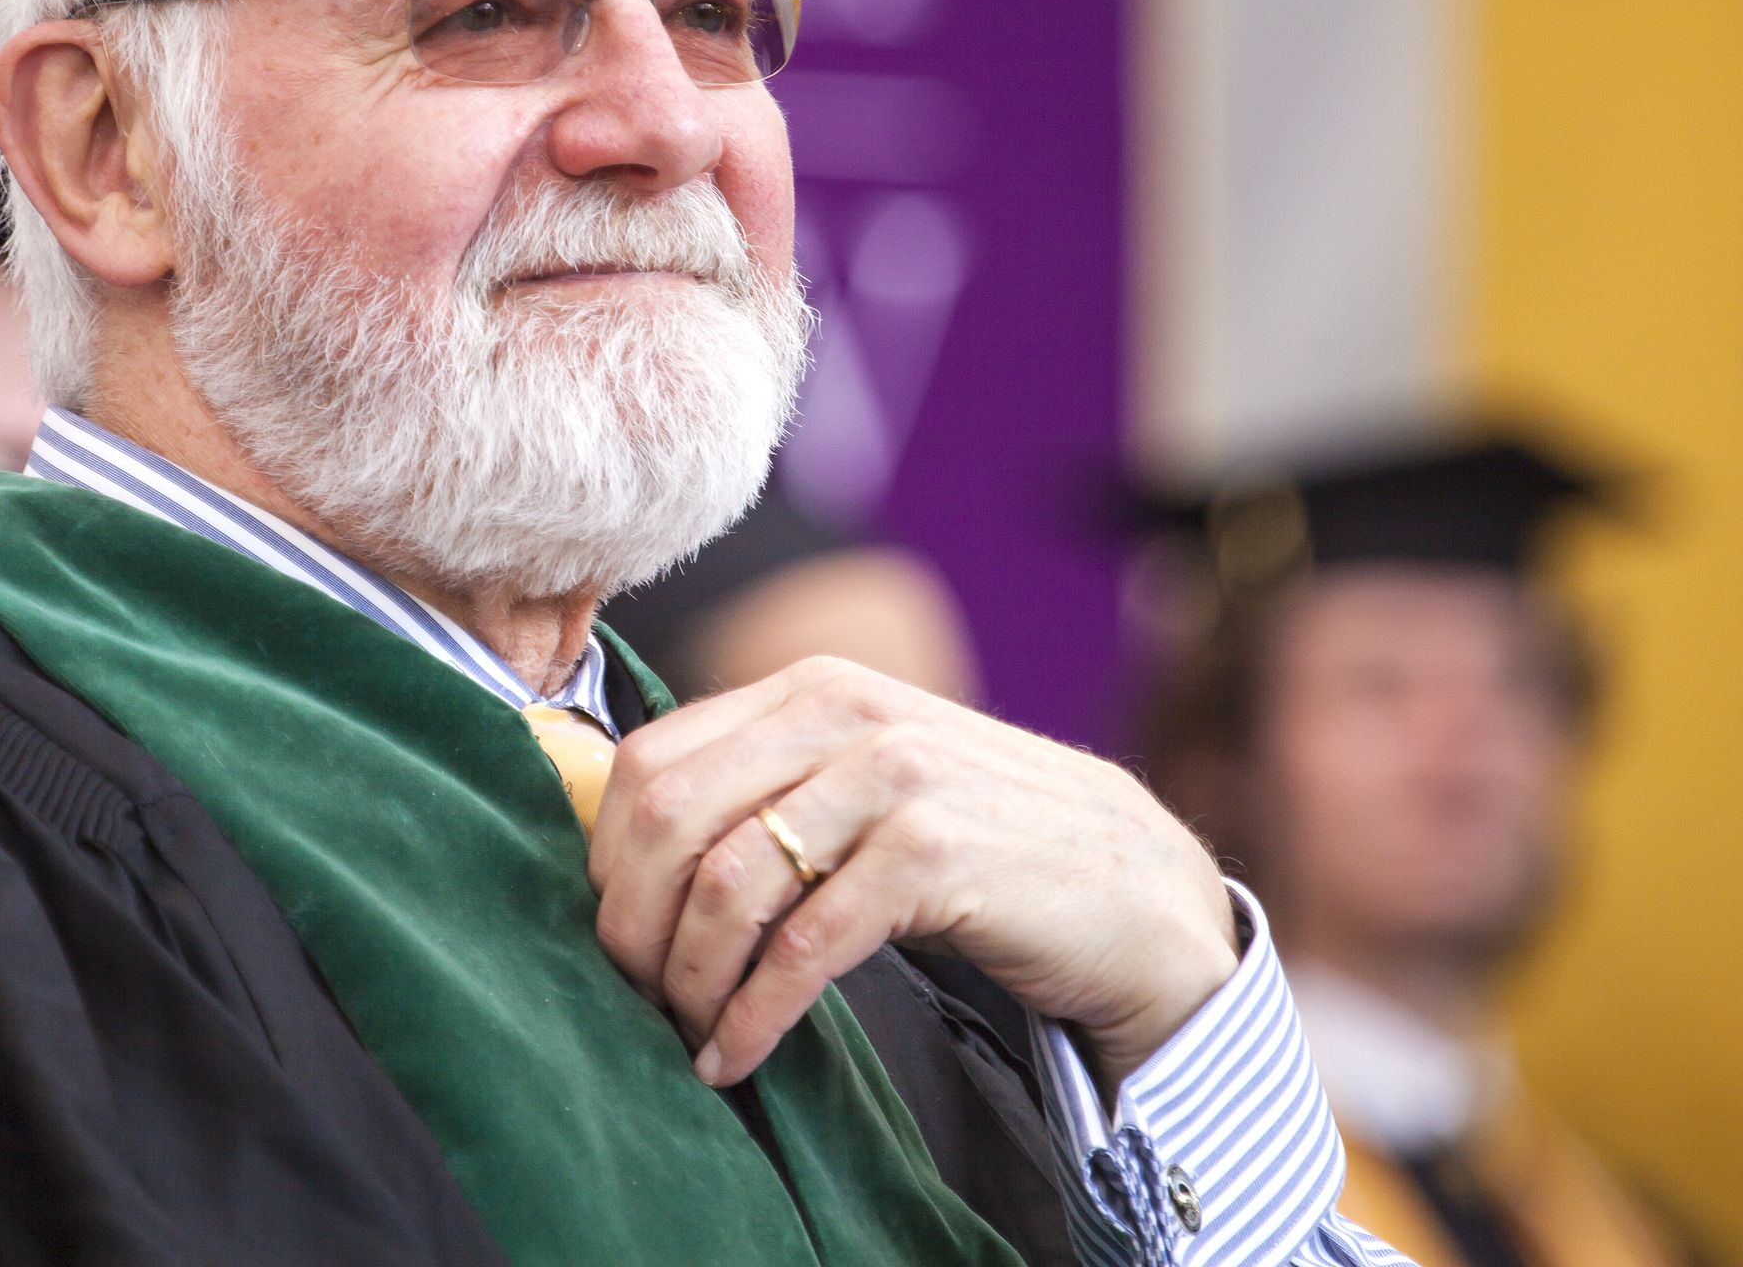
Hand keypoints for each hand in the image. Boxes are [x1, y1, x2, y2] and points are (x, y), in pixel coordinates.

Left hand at [586, 656, 1237, 1089]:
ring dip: (688, 978)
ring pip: (726, 882)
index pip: (651, 757)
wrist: (1133, 887)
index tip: (614, 931)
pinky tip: (734, 1055)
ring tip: (687, 1030)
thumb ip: (771, 789)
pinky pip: (804, 946)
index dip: (609, 858)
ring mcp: (893, 775)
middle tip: (632, 994)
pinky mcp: (935, 852)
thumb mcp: (865, 785)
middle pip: (669, 817)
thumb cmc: (982, 847)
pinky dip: (753, 1014)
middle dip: (631, 923)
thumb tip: (633, 856)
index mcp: (811, 687)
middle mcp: (845, 710)